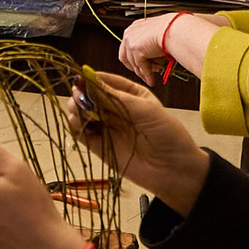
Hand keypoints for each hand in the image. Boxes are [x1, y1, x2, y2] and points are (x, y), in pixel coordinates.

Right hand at [68, 71, 209, 214]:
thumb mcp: (142, 108)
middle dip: (81, 94)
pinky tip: (78, 123)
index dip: (89, 79)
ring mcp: (106, 127)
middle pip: (88, 96)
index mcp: (129, 95)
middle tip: (80, 98)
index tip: (80, 79)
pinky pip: (80, 132)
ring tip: (79, 112)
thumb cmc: (166, 134)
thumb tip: (87, 80)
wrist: (174, 169)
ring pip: (81, 112)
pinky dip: (74, 126)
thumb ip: (112, 96)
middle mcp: (115, 109)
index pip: (103, 81)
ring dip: (75, 109)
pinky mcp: (99, 145)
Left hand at [117, 14, 171, 80]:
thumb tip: (154, 57)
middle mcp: (130, 34)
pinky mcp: (136, 51)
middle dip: (136, 68)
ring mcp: (131, 42)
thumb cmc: (172, 29)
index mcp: (134, 27)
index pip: (127, 47)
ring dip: (143, 73)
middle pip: (127, 57)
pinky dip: (147, 76)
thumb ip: (151, 44)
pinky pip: (142, 67)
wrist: (176, 29)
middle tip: (145, 74)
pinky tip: (152, 81)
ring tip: (150, 79)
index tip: (140, 66)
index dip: (134, 59)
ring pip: (135, 64)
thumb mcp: (157, 35)